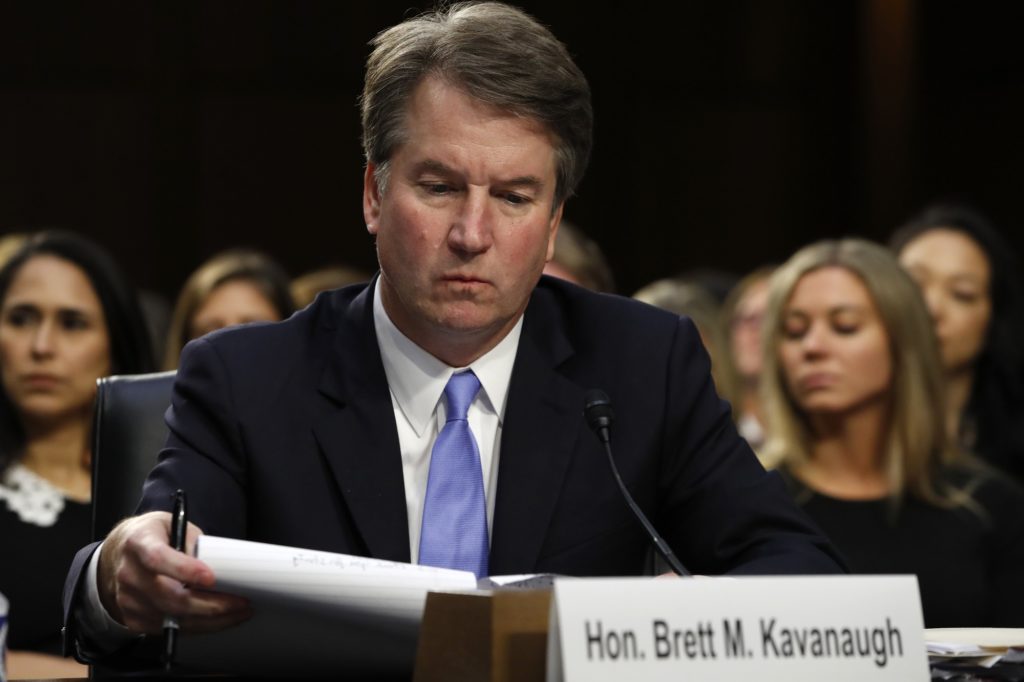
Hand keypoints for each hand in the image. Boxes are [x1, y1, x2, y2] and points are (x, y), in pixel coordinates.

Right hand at [97, 511, 249, 633]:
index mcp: (138, 543)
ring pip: (172, 618)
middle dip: (209, 605)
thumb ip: (193, 542)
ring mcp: (128, 600)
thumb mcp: (173, 524)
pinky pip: (169, 629)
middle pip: (169, 597)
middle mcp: (129, 574)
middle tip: (240, 603)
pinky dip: (197, 627)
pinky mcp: (134, 618)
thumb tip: (217, 567)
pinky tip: (217, 620)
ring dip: (210, 620)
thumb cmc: (153, 536)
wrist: (120, 555)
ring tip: (237, 613)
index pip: (158, 559)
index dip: (184, 570)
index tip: (211, 578)